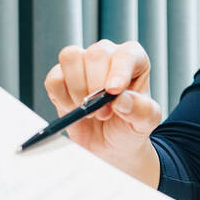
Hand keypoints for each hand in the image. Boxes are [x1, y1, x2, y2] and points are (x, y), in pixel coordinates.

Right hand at [43, 39, 163, 184]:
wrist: (111, 145)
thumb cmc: (130, 126)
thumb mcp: (145, 122)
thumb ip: (141, 110)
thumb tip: (121, 99)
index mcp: (134, 60)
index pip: (126, 54)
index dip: (118, 71)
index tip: (113, 91)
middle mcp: (107, 56)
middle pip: (95, 54)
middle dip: (97, 87)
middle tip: (104, 113)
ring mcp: (82, 64)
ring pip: (70, 58)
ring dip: (77, 89)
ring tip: (90, 111)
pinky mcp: (60, 78)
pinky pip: (54, 78)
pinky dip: (61, 97)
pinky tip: (74, 109)